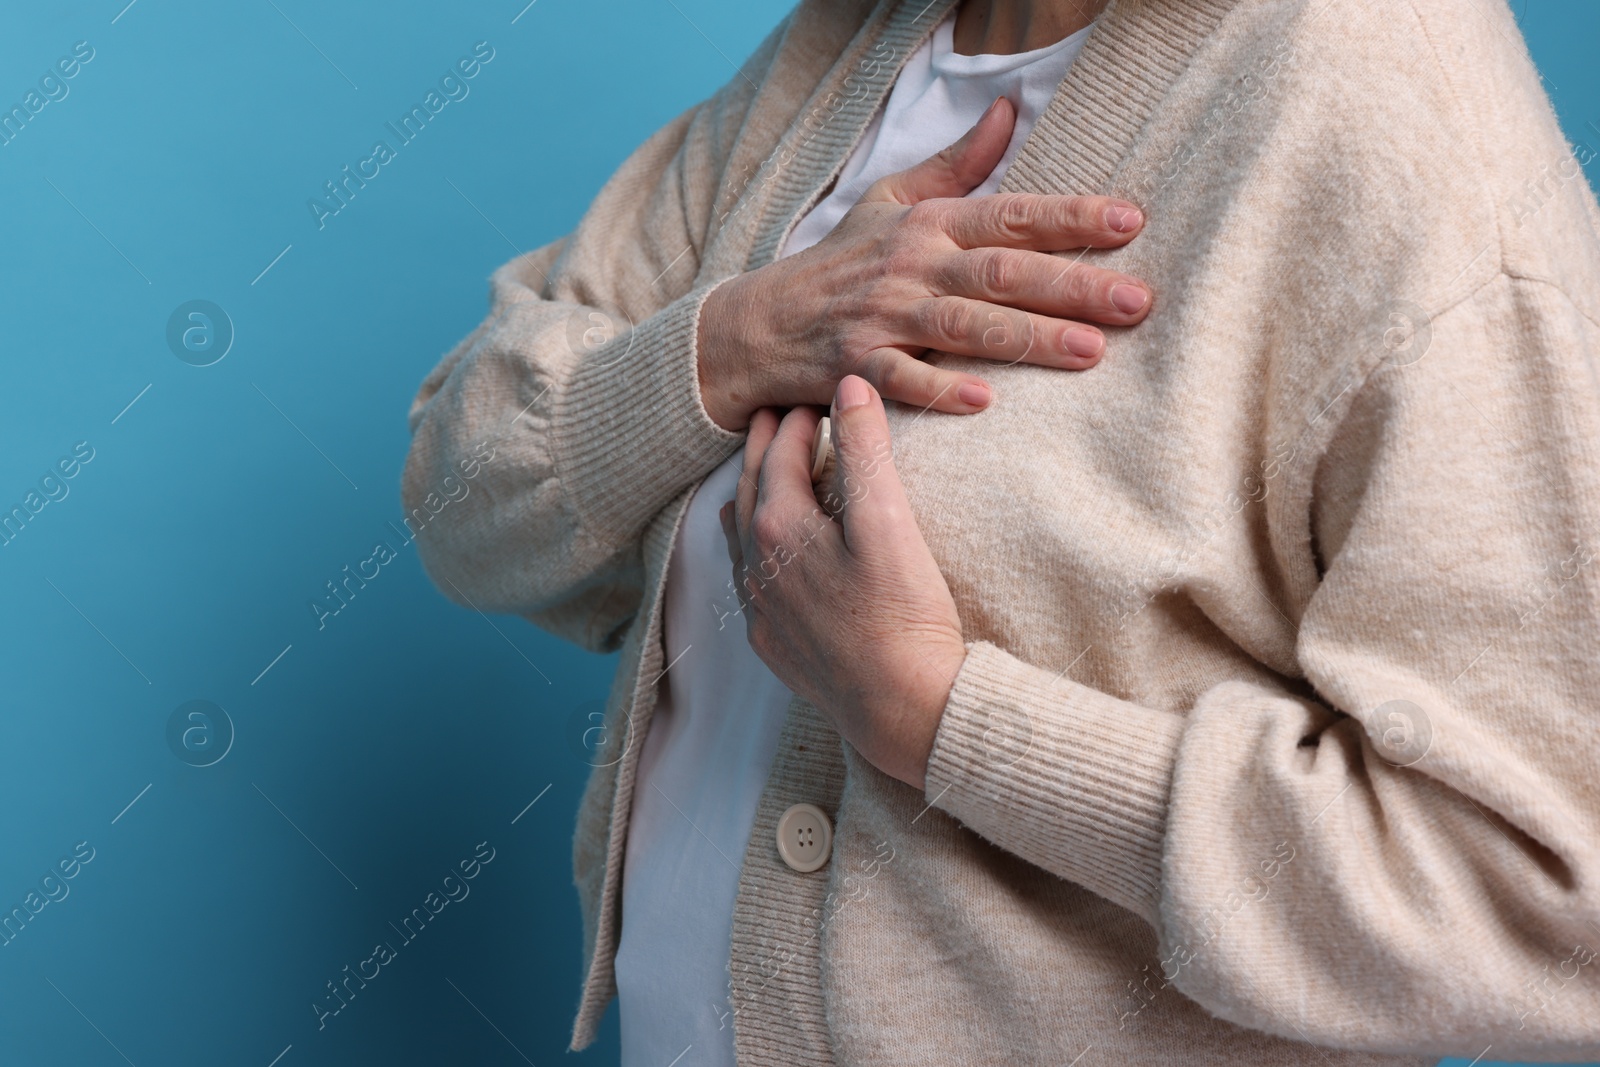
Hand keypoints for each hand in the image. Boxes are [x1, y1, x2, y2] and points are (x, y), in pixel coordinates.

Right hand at [696, 96, 1152, 430]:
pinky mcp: (858, 367)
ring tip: (1090, 351)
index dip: (1070, 217)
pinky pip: (902, 379)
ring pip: (964, 326)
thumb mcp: (892, 199)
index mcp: (928, 225)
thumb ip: (957, 164)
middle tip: (1135, 301)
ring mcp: (883, 318)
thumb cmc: (840, 262)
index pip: (1010, 215)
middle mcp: (911, 267)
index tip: (1130, 221)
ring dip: (1028, 338)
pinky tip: (984, 400)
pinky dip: (939, 389)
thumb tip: (1009, 111)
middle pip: (1001, 273)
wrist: (762, 322)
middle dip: (1071, 285)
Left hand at [718, 375, 966, 789]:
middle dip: (762, 448)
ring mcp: (761, 611)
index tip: (814, 397)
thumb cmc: (903, 614)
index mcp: (778, 529)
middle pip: (750, 489)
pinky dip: (757, 549)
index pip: (778, 454)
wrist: (903, 708)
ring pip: (741, 538)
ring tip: (765, 474)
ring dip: (754, 498)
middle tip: (776, 416)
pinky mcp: (773, 644)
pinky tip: (772, 556)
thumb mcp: (889, 521)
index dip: (796, 419)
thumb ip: (865, 449)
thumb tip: (848, 386)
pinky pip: (750, 582)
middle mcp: (755, 568)